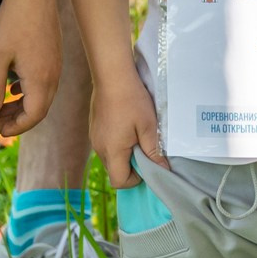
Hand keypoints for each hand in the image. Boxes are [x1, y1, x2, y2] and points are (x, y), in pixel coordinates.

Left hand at [0, 0, 60, 137]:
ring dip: (24, 105)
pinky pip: (45, 82)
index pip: (33, 116)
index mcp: (40, 79)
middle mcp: (53, 75)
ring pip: (43, 96)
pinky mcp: (54, 53)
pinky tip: (13, 86)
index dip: (15, 128)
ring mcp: (56, 63)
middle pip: (39, 109)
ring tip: (2, 107)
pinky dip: (30, 91)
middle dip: (18, 120)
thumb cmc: (12, 21)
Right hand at [88, 61, 165, 188]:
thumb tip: (162, 169)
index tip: (147, 165)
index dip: (135, 180)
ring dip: (124, 153)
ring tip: (137, 134)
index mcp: (112, 151)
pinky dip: (117, 143)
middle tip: (146, 148)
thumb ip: (154, 151)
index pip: (119, 181)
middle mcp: (99, 148)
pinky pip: (106, 144)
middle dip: (131, 166)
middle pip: (114, 170)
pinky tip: (127, 125)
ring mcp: (94, 138)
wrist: (112, 76)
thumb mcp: (148, 127)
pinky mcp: (94, 128)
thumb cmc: (132, 101)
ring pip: (110, 157)